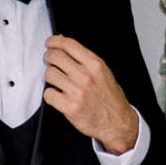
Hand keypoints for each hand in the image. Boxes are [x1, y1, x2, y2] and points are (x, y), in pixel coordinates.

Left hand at [43, 35, 138, 154]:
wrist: (117, 122)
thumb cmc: (109, 98)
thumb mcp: (103, 72)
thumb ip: (84, 59)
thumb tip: (63, 43)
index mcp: (95, 65)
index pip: (68, 44)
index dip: (55, 41)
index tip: (50, 43)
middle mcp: (86, 76)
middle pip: (55, 57)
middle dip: (48, 57)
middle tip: (49, 61)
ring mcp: (77, 92)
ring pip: (49, 74)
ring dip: (50, 77)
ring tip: (57, 82)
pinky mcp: (70, 107)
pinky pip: (48, 94)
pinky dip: (50, 95)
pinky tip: (58, 95)